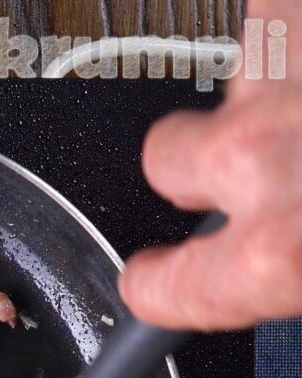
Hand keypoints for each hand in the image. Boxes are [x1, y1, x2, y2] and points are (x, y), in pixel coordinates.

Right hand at [119, 0, 301, 329]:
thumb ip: (290, 269)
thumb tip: (279, 266)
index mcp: (278, 254)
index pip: (158, 289)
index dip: (155, 284)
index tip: (152, 279)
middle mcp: (264, 157)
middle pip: (168, 156)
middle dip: (207, 157)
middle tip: (273, 156)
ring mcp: (287, 68)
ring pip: (234, 70)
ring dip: (273, 81)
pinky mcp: (298, 13)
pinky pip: (277, 14)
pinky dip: (294, 32)